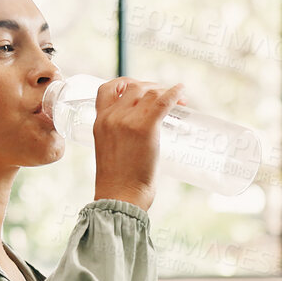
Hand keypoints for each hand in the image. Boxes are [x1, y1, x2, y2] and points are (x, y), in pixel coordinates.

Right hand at [91, 76, 185, 212]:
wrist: (120, 196)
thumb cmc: (118, 182)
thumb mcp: (108, 150)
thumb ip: (118, 136)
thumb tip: (138, 132)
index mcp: (99, 122)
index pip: (107, 88)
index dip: (125, 83)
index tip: (139, 88)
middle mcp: (111, 117)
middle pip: (134, 87)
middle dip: (152, 88)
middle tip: (165, 98)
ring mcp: (127, 121)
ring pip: (150, 93)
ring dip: (166, 92)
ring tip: (179, 102)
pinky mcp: (145, 128)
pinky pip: (163, 101)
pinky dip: (175, 94)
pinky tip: (182, 92)